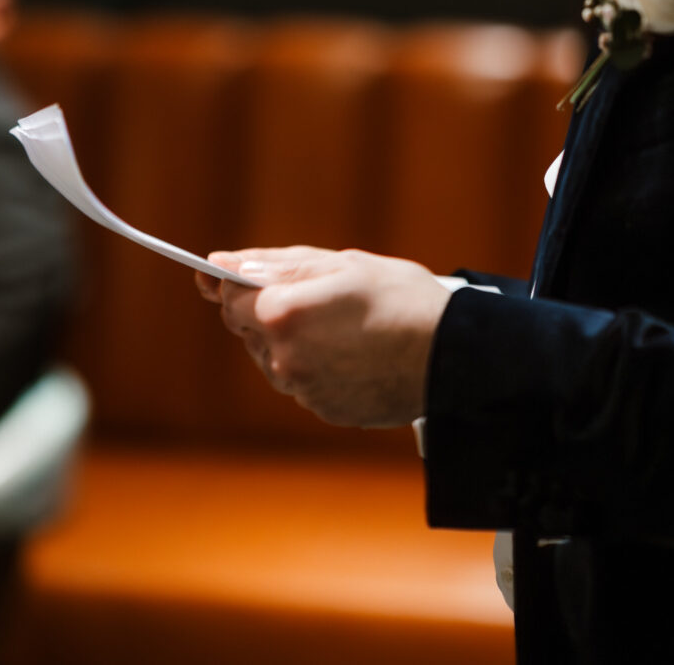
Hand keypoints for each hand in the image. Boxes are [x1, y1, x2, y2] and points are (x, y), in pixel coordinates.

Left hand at [196, 246, 449, 427]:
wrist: (453, 355)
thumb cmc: (400, 297)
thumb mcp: (340, 264)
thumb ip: (275, 264)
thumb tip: (221, 263)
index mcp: (281, 312)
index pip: (228, 296)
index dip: (242, 283)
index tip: (258, 276)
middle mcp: (283, 357)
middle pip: (250, 328)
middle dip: (271, 309)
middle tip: (320, 295)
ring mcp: (302, 389)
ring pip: (274, 356)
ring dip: (293, 337)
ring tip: (343, 324)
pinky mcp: (321, 409)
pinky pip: (301, 380)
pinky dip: (315, 363)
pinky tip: (351, 350)